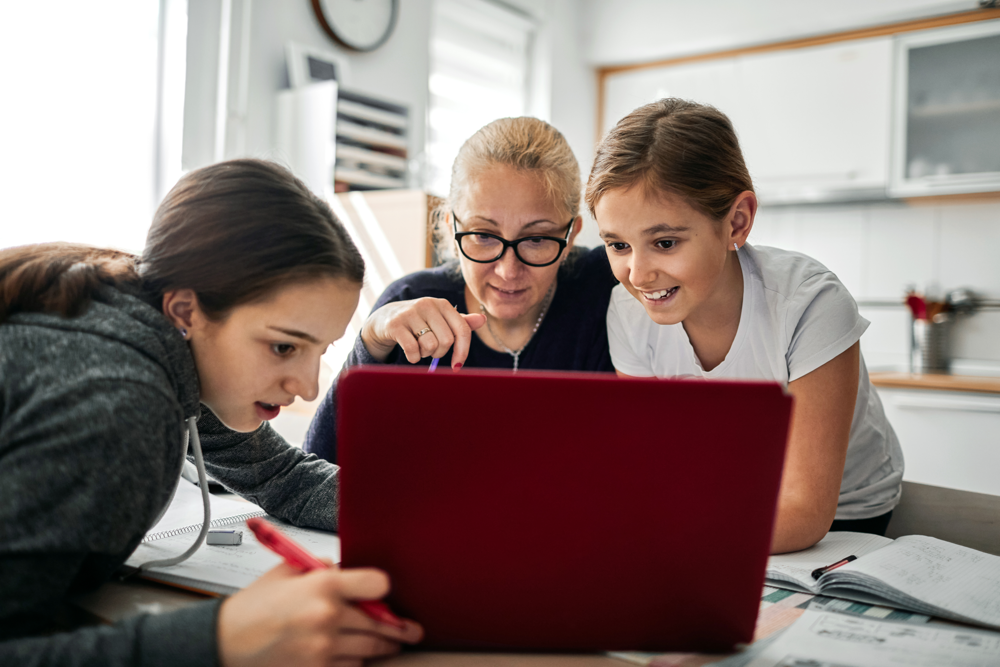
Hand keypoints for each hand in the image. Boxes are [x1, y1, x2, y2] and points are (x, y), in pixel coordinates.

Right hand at [217, 563, 422, 666]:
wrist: (223, 643)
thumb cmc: (253, 607)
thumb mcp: (287, 572)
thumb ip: (321, 568)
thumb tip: (348, 571)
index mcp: (322, 585)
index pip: (377, 585)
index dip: (383, 589)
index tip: (385, 593)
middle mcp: (327, 616)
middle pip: (380, 623)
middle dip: (397, 628)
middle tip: (409, 630)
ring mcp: (323, 648)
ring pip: (369, 649)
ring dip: (379, 647)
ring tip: (386, 643)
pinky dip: (352, 661)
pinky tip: (349, 654)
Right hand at [361, 297, 485, 367]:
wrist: (384, 318)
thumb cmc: (419, 322)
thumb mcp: (440, 320)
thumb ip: (461, 322)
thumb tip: (482, 319)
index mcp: (442, 304)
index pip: (463, 330)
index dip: (463, 351)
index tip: (457, 366)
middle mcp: (428, 304)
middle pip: (446, 341)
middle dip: (439, 353)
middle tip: (430, 350)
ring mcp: (410, 313)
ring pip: (430, 346)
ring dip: (424, 354)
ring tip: (418, 347)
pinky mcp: (396, 324)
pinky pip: (412, 350)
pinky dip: (413, 358)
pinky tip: (409, 353)